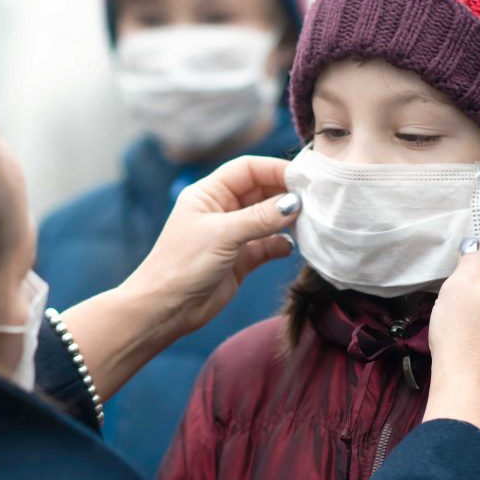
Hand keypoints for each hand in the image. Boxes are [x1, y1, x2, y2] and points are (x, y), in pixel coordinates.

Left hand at [63, 155, 300, 401]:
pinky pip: (269, 244)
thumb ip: (260, 218)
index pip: (247, 169)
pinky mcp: (242, 259)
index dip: (274, 170)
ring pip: (268, 218)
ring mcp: (233, 234)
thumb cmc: (183, 265)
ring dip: (287, 220)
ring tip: (308, 223)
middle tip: (313, 202)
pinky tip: (290, 248)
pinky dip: (281, 244)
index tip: (303, 179)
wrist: (166, 310)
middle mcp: (222, 209)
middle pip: (261, 191)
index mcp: (209, 193)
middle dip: (285, 195)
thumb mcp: (223, 235)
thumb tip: (294, 203)